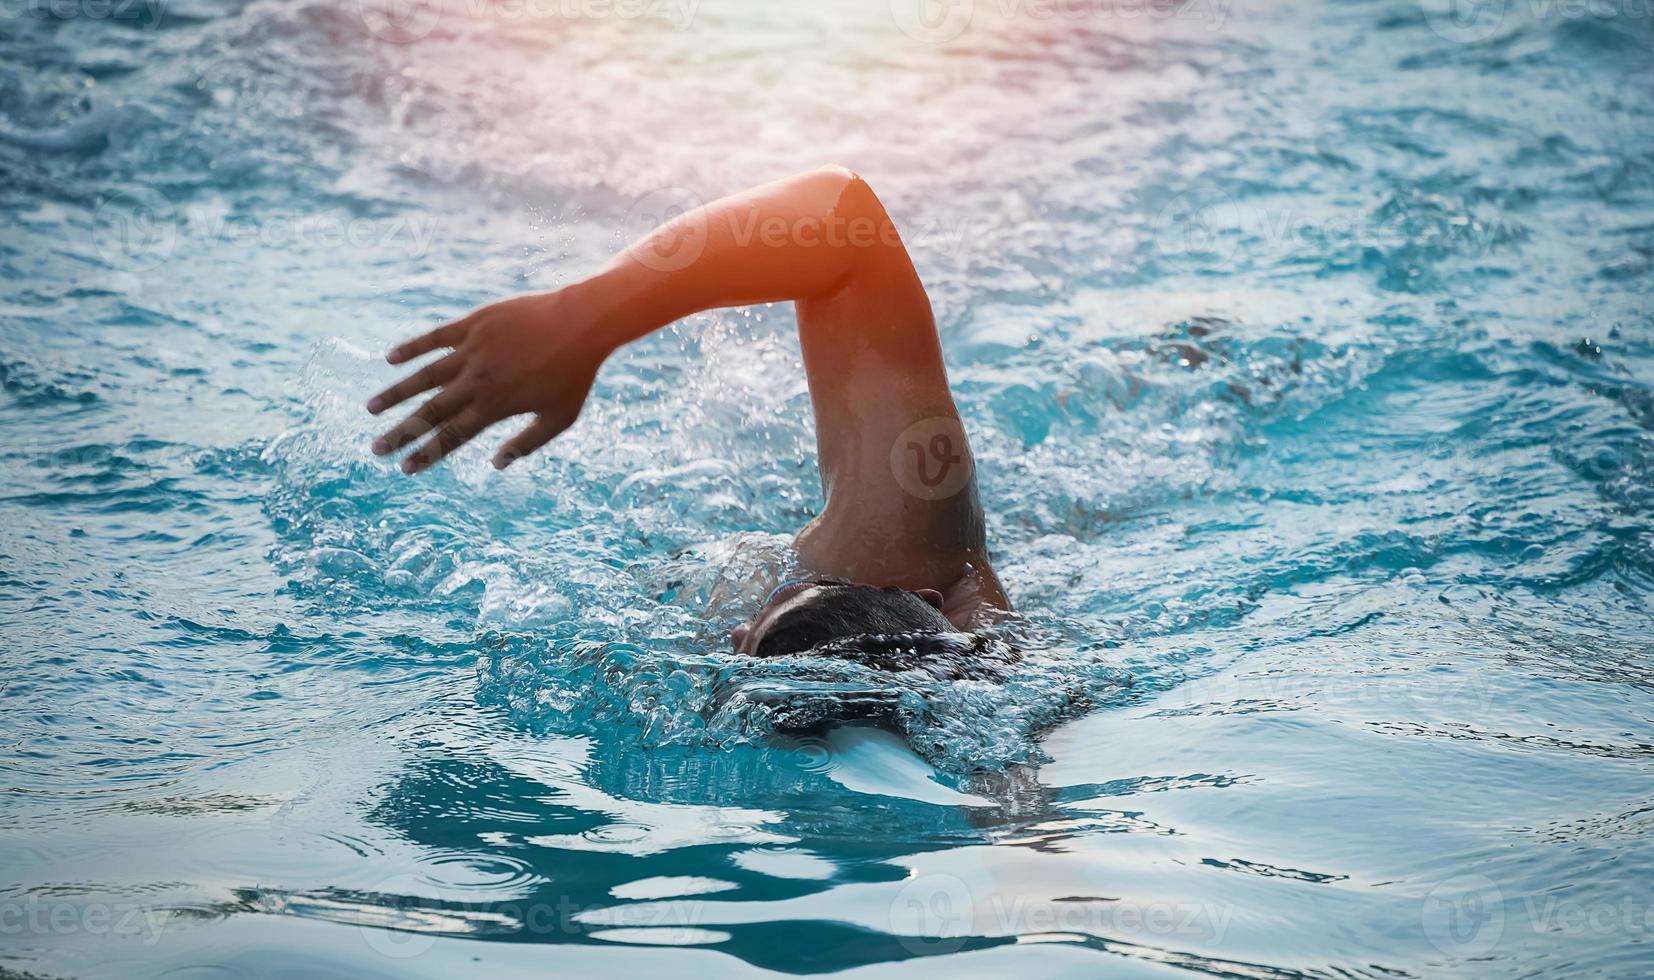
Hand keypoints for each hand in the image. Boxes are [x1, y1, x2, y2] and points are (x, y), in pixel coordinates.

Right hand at [366, 288, 608, 473]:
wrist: (583, 323)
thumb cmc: (575, 375)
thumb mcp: (559, 418)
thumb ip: (527, 443)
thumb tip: (495, 465)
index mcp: (496, 406)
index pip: (452, 436)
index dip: (426, 454)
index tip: (404, 468)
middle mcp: (478, 380)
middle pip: (431, 411)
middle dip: (401, 432)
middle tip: (376, 448)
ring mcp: (473, 350)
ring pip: (425, 375)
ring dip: (396, 393)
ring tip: (370, 408)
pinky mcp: (475, 323)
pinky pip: (436, 337)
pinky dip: (412, 347)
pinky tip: (390, 358)